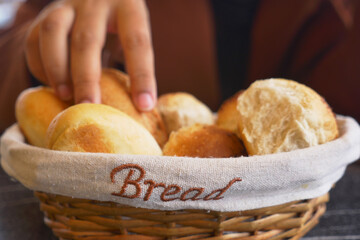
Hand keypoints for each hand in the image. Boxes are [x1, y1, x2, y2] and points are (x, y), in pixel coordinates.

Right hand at [25, 0, 155, 110]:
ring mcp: (67, 5)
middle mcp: (95, 2)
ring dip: (57, 69)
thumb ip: (136, 60)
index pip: (137, 42)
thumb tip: (142, 105)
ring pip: (53, 33)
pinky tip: (52, 85)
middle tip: (90, 107)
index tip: (144, 105)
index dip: (142, 75)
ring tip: (65, 96)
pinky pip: (34, 40)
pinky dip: (40, 66)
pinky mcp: (44, 14)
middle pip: (87, 39)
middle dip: (86, 78)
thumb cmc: (121, 24)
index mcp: (128, 7)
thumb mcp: (134, 33)